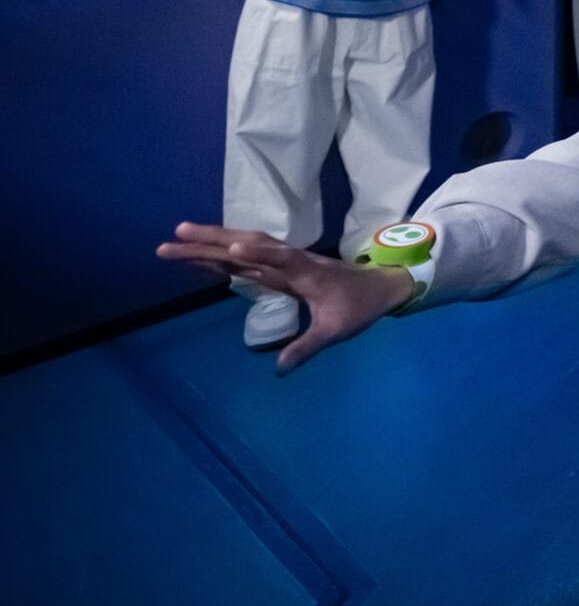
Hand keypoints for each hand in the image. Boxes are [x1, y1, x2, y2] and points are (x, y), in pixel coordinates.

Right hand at [154, 223, 414, 371]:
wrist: (378, 287)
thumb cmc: (358, 307)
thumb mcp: (337, 330)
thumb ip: (308, 347)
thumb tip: (280, 370)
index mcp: (307, 272)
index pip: (281, 259)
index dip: (258, 254)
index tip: (231, 249)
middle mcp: (290, 261)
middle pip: (248, 245)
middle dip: (212, 240)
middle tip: (173, 235)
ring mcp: (281, 263)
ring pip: (242, 248)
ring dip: (209, 242)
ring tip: (175, 239)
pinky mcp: (276, 268)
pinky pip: (244, 259)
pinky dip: (219, 256)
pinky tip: (196, 258)